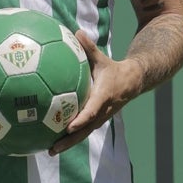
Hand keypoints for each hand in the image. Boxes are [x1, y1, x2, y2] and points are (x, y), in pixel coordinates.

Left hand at [49, 30, 143, 154]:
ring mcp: (100, 118)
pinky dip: (69, 137)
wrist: (134, 82)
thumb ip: (88, 47)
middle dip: (69, 140)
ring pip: (83, 134)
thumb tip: (75, 31)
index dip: (81, 119)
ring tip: (49, 151)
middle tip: (52, 148)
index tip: (68, 127)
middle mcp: (102, 111)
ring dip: (68, 143)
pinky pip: (83, 130)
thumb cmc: (113, 68)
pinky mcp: (97, 119)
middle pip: (85, 130)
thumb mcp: (102, 58)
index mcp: (104, 97)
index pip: (92, 111)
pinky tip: (52, 140)